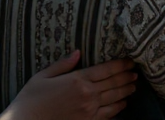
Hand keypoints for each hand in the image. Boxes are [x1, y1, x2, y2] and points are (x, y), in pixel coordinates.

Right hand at [0, 51, 136, 119]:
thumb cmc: (29, 101)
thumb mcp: (42, 77)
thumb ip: (62, 64)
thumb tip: (78, 51)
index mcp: (77, 79)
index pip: (106, 69)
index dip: (121, 64)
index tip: (130, 61)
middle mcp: (87, 94)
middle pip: (114, 83)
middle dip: (127, 77)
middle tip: (136, 73)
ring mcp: (89, 110)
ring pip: (114, 98)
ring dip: (126, 91)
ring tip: (133, 86)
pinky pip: (108, 115)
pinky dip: (118, 108)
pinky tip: (123, 104)